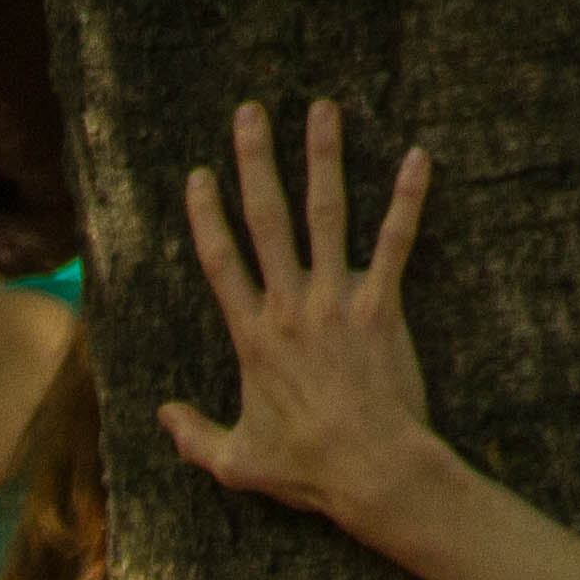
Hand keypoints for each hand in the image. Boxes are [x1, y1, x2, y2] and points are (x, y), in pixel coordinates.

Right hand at [158, 99, 438, 520]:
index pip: (221, 261)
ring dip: (324, 157)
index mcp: (253, 336)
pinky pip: (395, 242)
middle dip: (256, 161)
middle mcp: (290, 307)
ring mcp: (337, 302)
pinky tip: (417, 158)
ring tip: (322, 109)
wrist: (372, 470)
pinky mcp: (382, 307)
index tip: (200, 175)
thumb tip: (162, 416)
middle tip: (251, 113)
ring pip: (327, 215)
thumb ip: (194, 436)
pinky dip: (407, 199)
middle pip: (267, 219)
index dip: (207, 215)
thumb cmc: (307, 470)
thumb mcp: (237, 461)